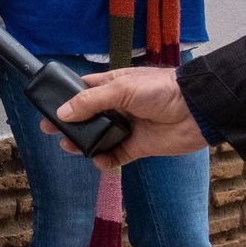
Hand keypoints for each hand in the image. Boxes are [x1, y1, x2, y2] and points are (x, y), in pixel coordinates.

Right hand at [41, 66, 207, 168]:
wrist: (197, 111)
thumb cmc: (160, 90)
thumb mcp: (121, 89)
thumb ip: (90, 102)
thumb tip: (62, 113)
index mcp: (113, 86)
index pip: (83, 91)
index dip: (66, 99)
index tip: (48, 108)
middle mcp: (118, 107)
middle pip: (87, 117)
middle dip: (69, 124)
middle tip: (51, 131)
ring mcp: (127, 127)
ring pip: (98, 137)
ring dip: (83, 143)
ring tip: (70, 147)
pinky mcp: (138, 147)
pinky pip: (116, 155)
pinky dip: (105, 160)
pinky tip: (99, 160)